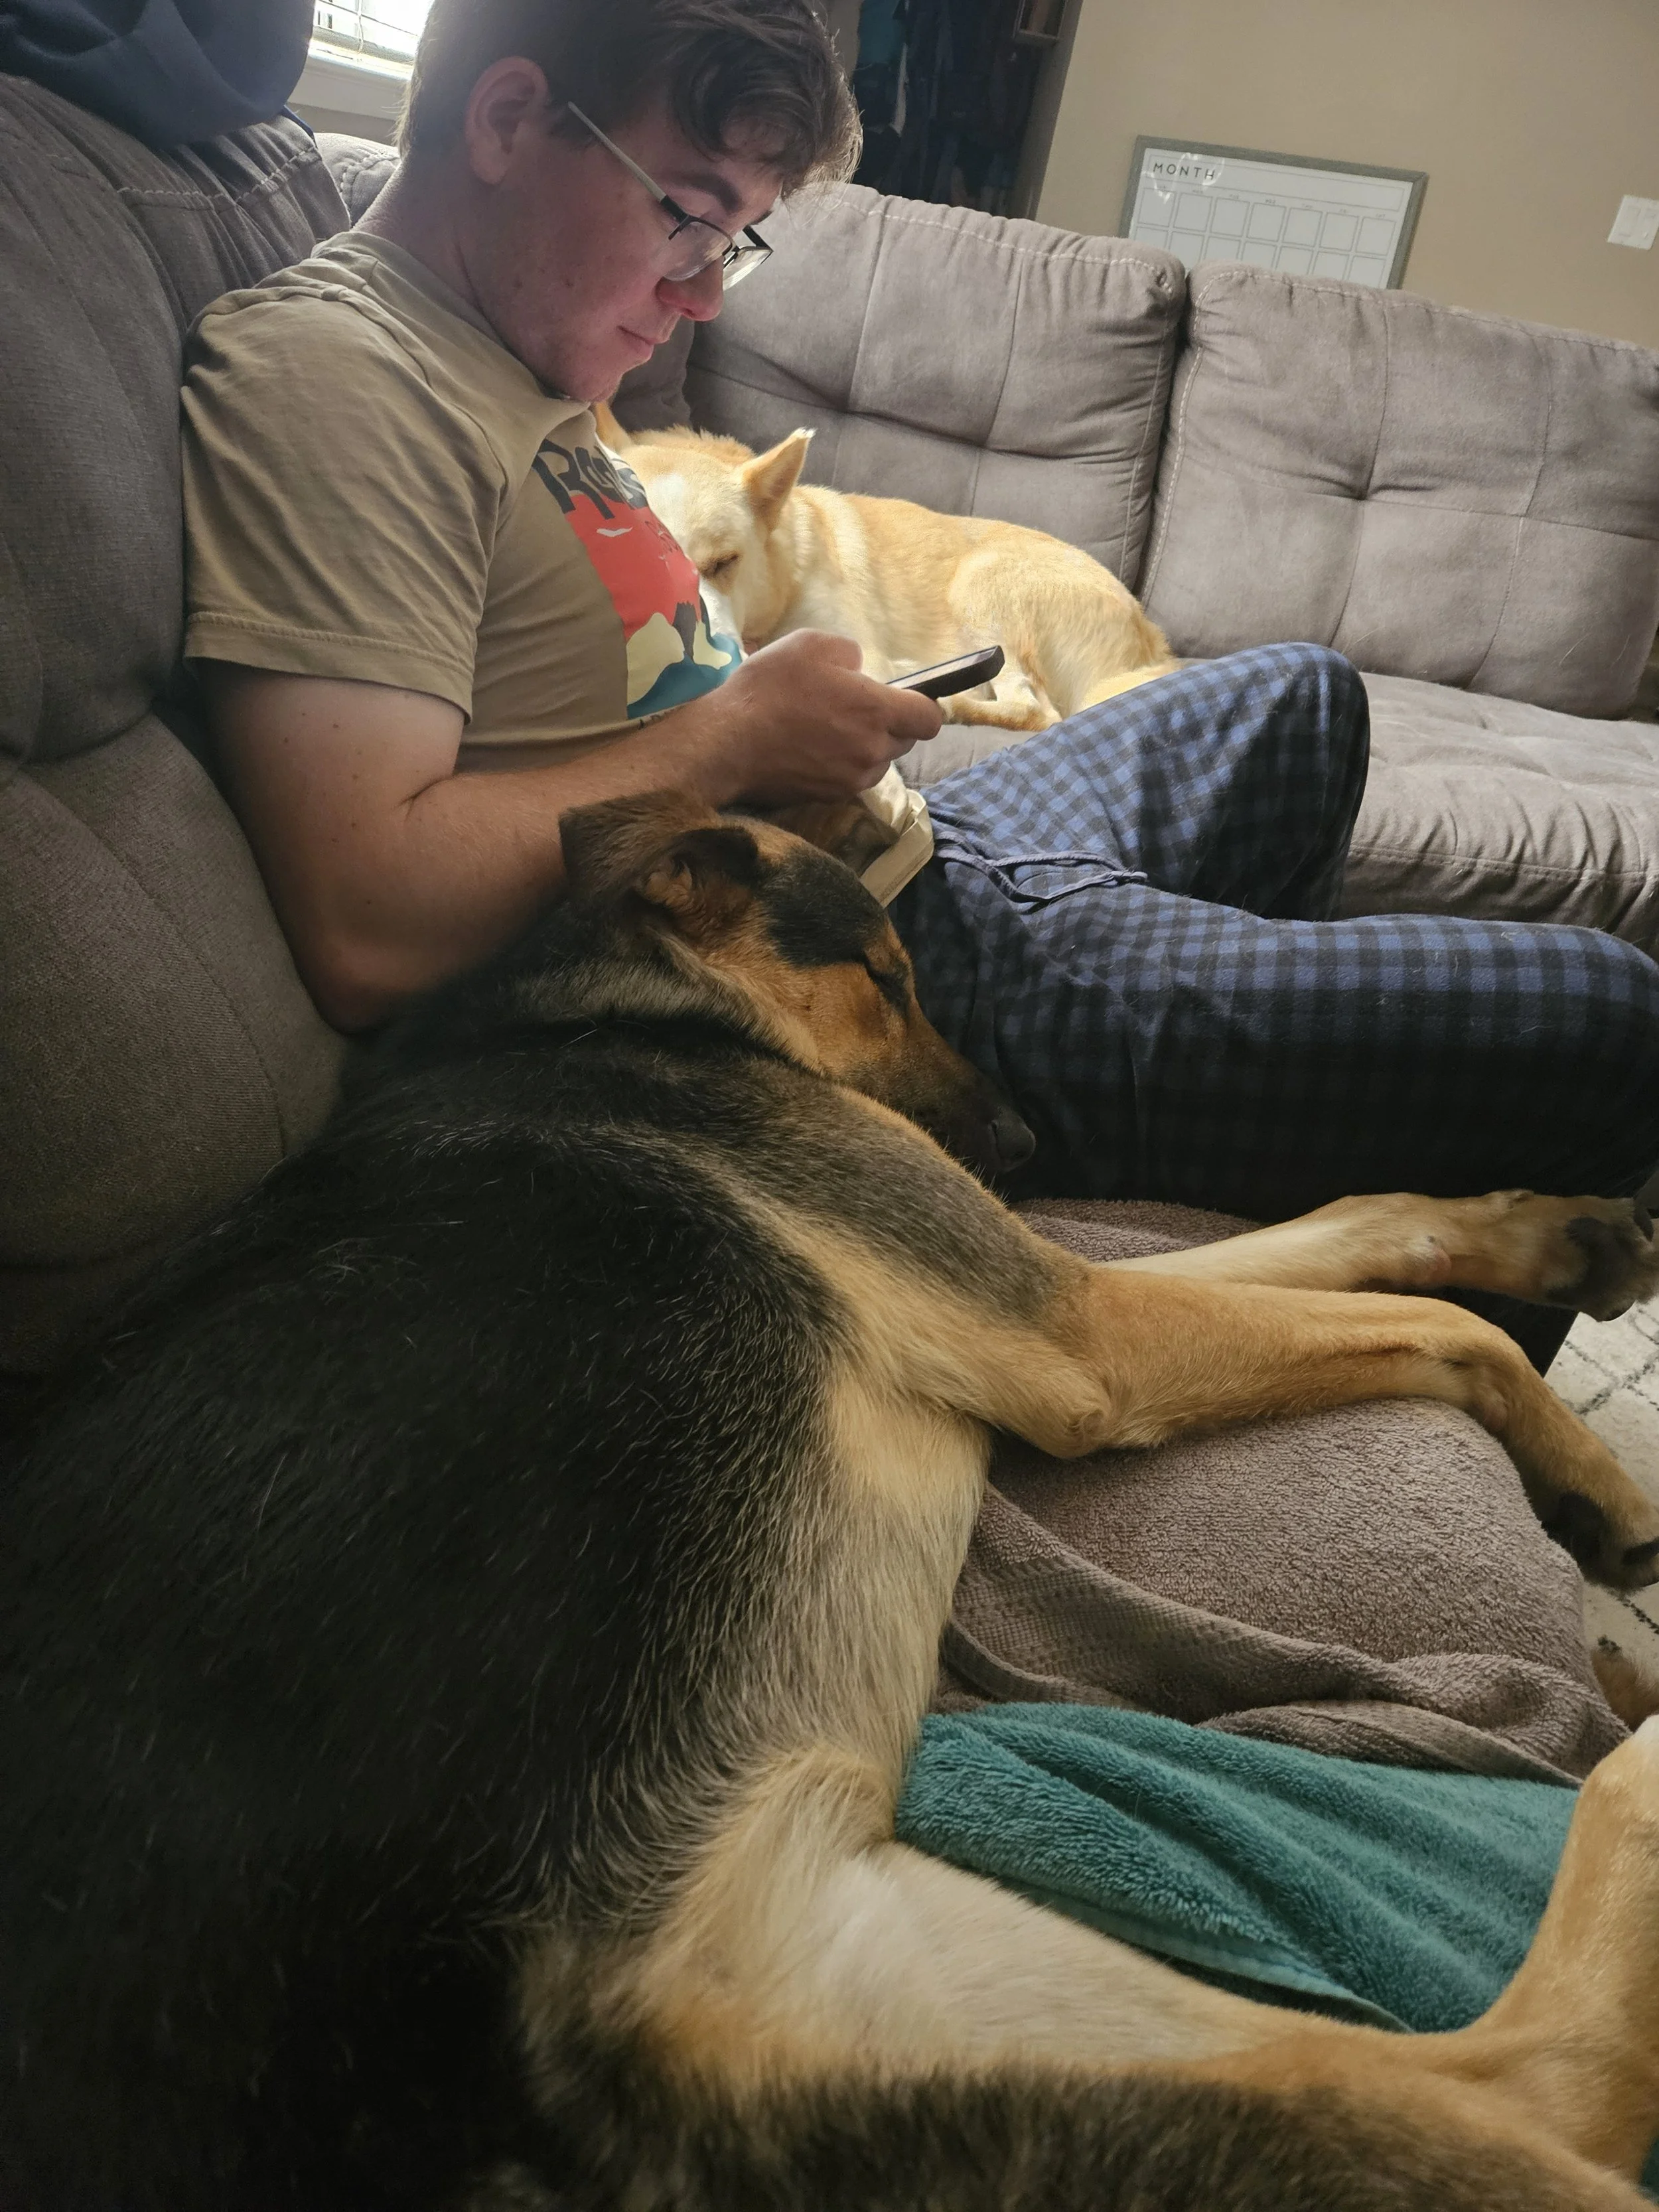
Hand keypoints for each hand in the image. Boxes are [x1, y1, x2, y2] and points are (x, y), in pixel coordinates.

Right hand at [667, 630, 942, 807]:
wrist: (727, 743)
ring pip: (879, 762)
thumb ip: (848, 653)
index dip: (921, 707)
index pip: (929, 719)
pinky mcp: (831, 797)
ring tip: (829, 731)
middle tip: (852, 709)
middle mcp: (873, 750)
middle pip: (905, 741)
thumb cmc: (769, 688)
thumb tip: (859, 671)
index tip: (901, 699)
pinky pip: (853, 779)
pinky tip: (813, 751)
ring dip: (866, 748)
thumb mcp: (810, 645)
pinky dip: (843, 766)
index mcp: (877, 711)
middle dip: (888, 725)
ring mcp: (853, 779)